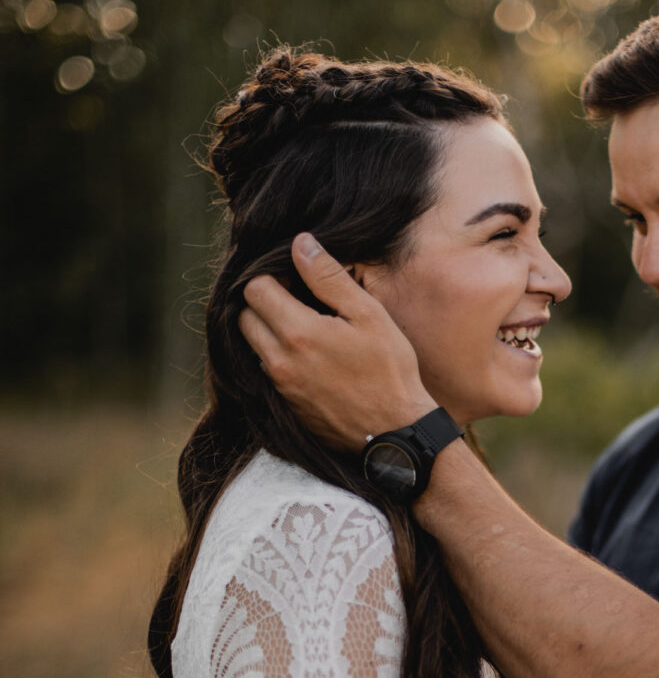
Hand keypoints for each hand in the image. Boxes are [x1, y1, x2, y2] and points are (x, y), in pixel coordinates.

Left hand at [239, 233, 436, 449]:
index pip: (255, 288)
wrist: (395, 433)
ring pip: (252, 345)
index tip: (298, 280)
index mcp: (298, 333)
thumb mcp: (368, 314)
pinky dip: (277, 356)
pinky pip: (266, 371)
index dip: (273, 276)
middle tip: (299, 301)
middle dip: (264, 301)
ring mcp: (279, 387)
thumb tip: (300, 244)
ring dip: (269, 330)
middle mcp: (279, 362)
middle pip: (244, 316)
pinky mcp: (285, 406)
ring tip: (306, 328)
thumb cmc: (389, 371)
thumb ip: (329, 277)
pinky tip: (309, 356)